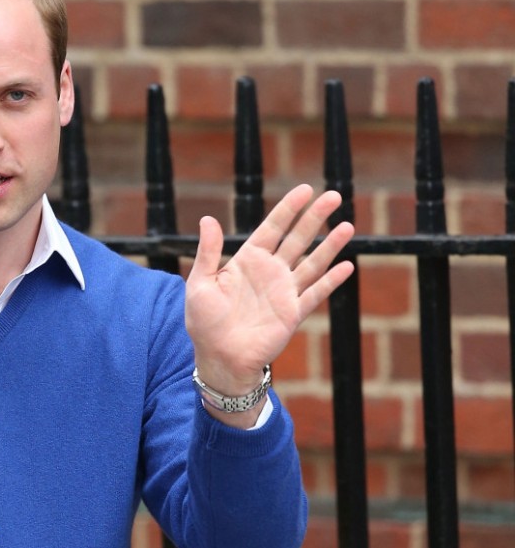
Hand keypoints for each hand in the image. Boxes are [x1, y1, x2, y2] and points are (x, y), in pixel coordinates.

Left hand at [185, 184, 354, 425]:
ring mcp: (284, 292)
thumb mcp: (201, 282)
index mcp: (247, 260)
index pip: (272, 228)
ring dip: (330, 245)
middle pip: (297, 239)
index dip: (289, 209)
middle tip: (334, 195)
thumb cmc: (204, 321)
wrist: (218, 357)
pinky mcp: (292, 313)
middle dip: (315, 217)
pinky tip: (346, 266)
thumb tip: (207, 219)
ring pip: (312, 263)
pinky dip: (330, 281)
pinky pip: (315, 294)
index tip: (305, 190)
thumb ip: (208, 252)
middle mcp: (270, 272)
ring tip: (347, 226)